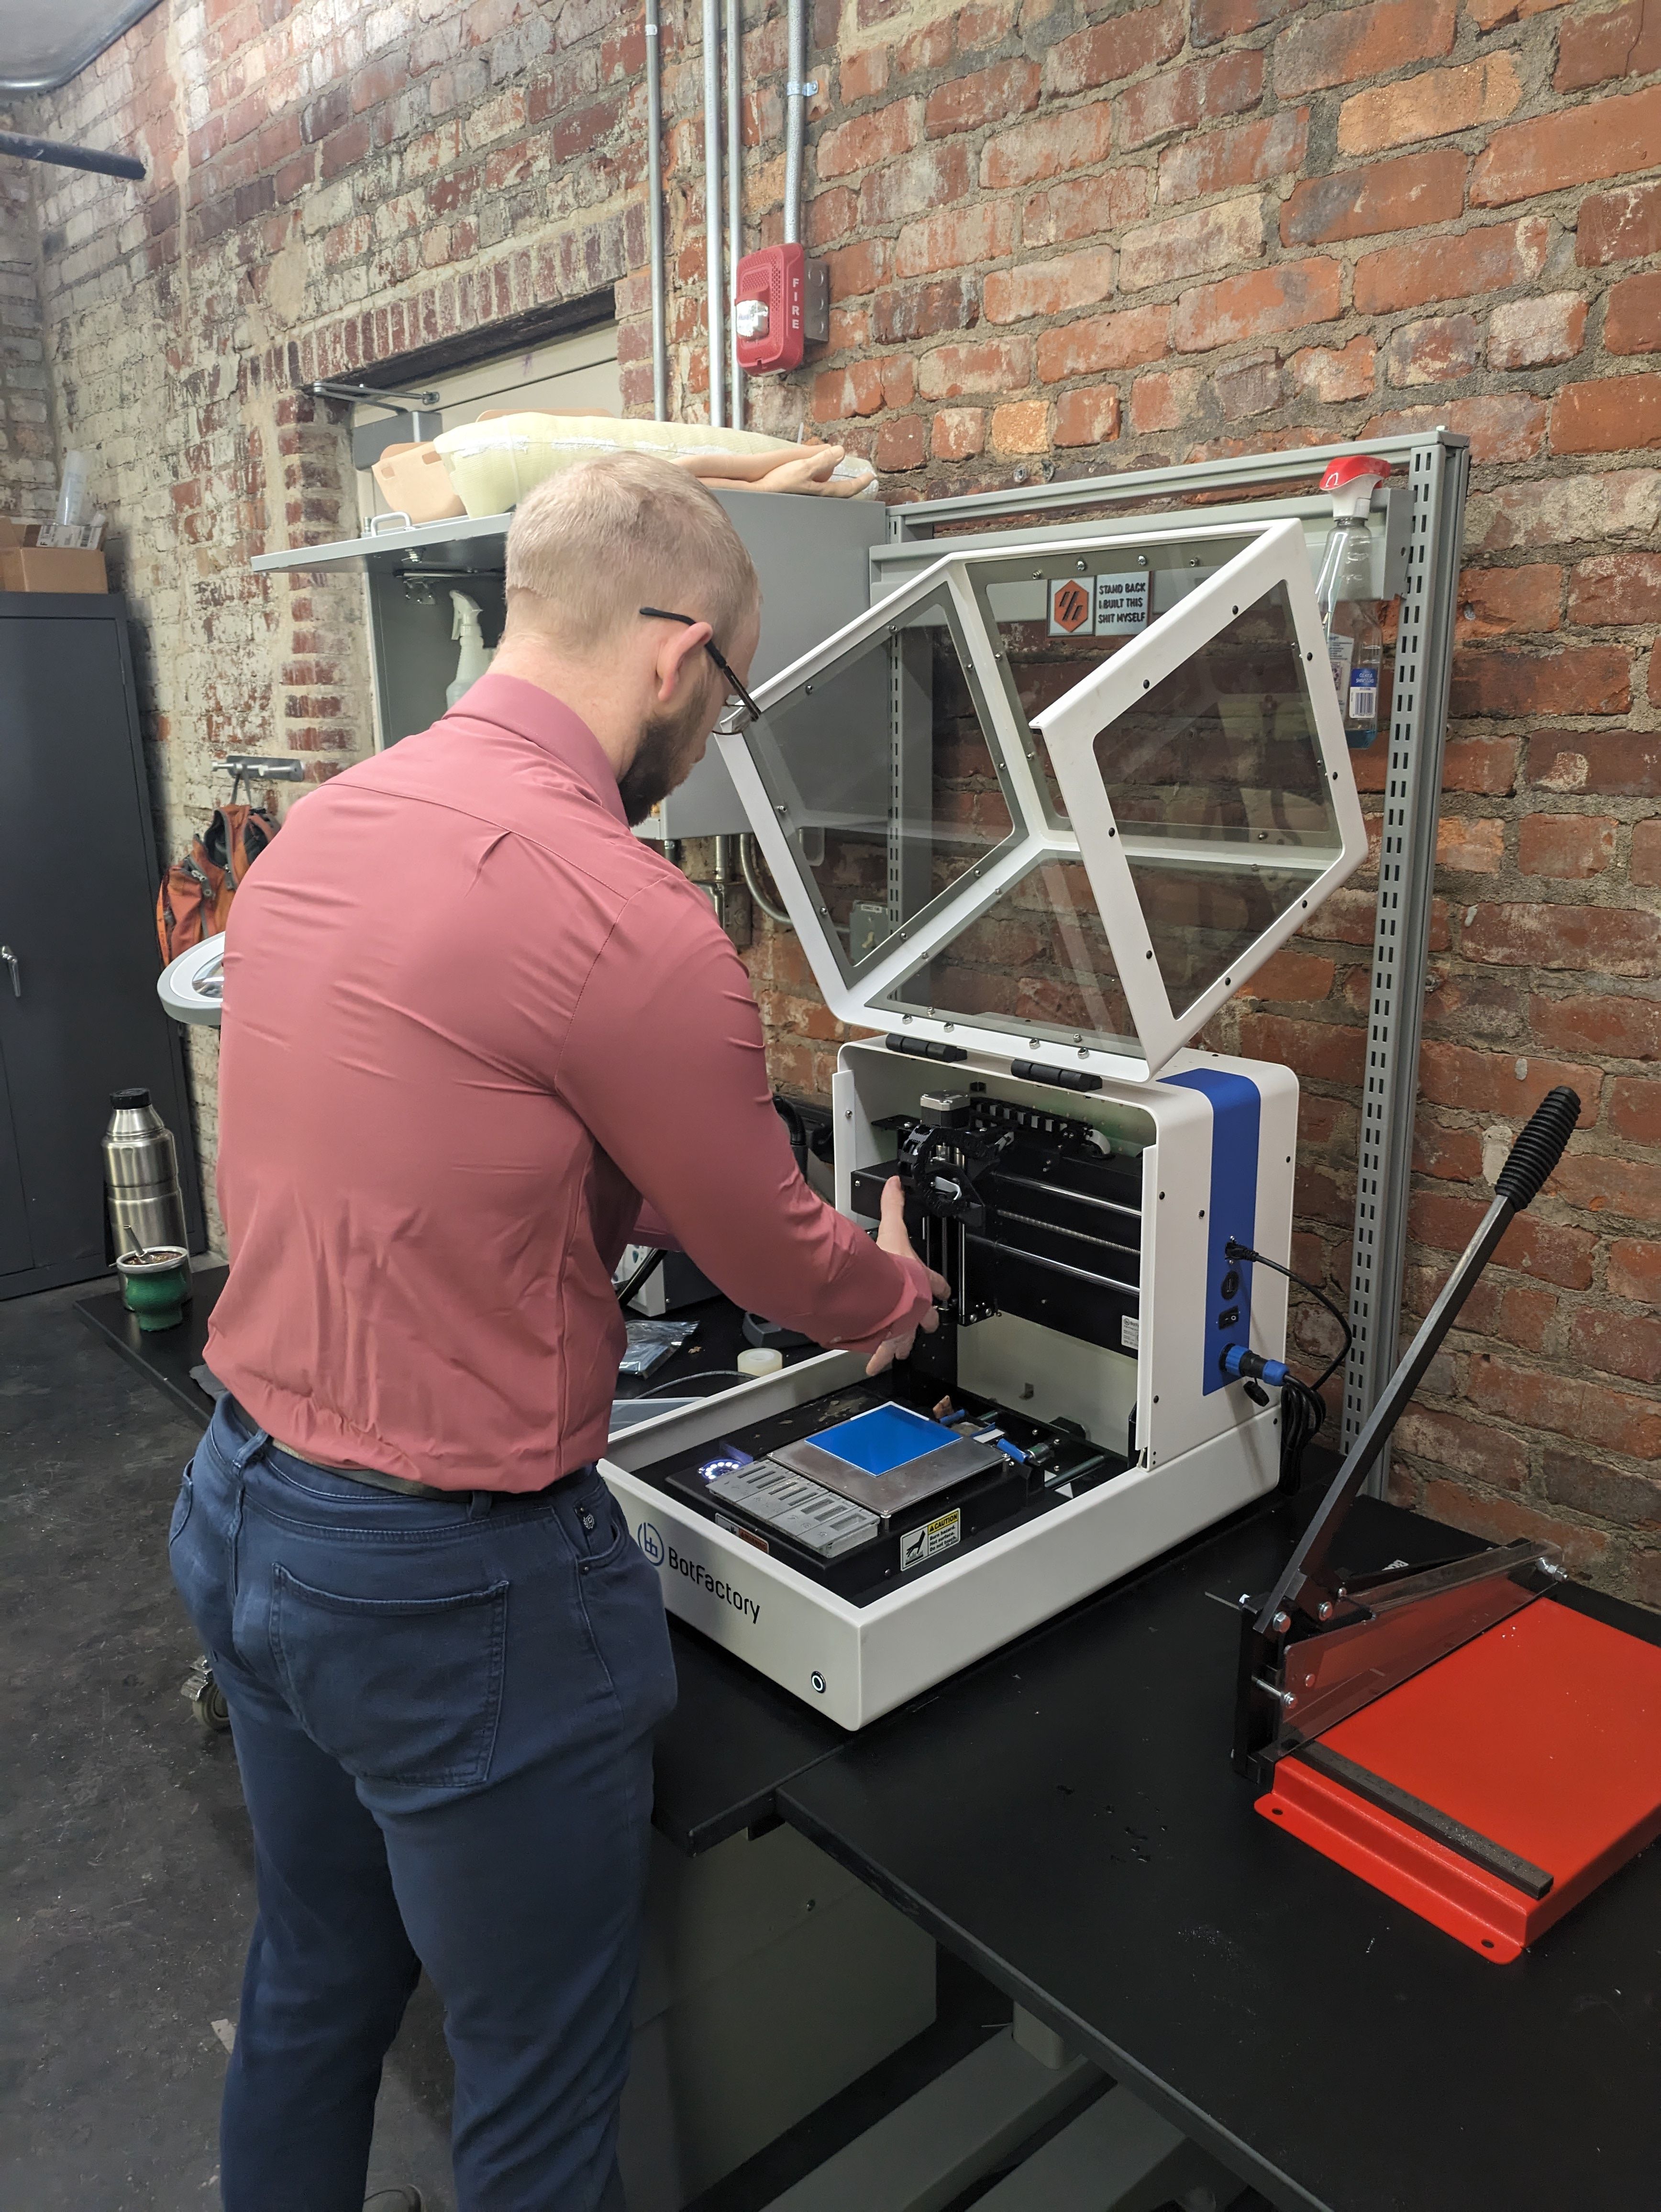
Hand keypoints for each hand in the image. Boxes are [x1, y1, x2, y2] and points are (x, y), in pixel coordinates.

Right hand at [866, 1176, 951, 1377]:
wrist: (882, 1296)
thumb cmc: (891, 1268)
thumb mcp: (893, 1231)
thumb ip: (893, 1206)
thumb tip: (896, 1183)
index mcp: (920, 1282)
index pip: (936, 1283)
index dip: (940, 1286)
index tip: (943, 1291)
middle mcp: (913, 1306)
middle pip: (925, 1317)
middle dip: (926, 1321)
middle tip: (929, 1325)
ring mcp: (900, 1324)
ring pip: (904, 1337)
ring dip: (900, 1344)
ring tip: (898, 1353)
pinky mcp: (883, 1338)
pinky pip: (879, 1350)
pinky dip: (874, 1357)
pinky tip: (871, 1365)